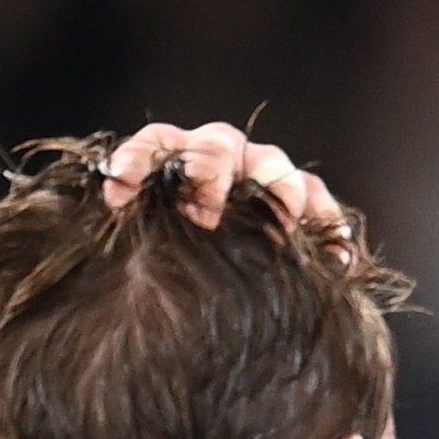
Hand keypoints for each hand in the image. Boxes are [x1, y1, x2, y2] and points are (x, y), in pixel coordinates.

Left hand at [99, 121, 351, 241]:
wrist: (208, 293)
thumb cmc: (157, 265)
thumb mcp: (132, 250)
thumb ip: (119, 233)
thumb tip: (104, 217)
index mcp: (171, 161)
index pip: (153, 145)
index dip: (136, 162)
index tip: (118, 194)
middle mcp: (218, 158)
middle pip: (218, 146)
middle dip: (211, 174)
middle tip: (204, 215)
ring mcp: (261, 174)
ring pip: (275, 166)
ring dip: (278, 191)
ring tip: (283, 226)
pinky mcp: (297, 202)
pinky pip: (318, 200)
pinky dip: (326, 225)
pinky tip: (334, 261)